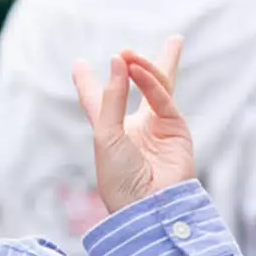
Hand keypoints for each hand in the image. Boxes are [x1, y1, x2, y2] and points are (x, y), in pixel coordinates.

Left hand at [69, 35, 193, 214]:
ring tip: (128, 54)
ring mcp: (157, 127)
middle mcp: (133, 127)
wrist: (148, 205)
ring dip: (143, 67)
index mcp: (109, 132)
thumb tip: (119, 60)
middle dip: (140, 67)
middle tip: (129, 49)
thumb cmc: (120, 178)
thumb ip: (112, 98)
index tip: (78, 65)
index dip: (87, 84)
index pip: (96, 102)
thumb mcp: (106, 135)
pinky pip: (162, 99)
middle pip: (137, 89)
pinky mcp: (176, 128)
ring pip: (156, 87)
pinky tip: (137, 69)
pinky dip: (150, 82)